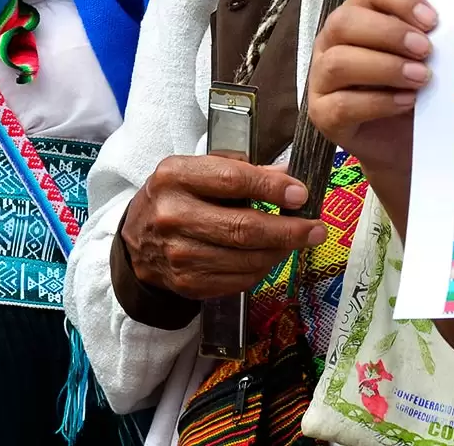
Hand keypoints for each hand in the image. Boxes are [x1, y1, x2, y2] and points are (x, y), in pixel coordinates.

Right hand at [120, 155, 327, 299]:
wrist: (137, 242)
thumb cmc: (175, 198)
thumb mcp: (196, 172)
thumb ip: (240, 171)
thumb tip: (289, 176)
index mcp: (175, 176)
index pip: (231, 180)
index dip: (272, 188)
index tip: (301, 195)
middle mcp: (173, 215)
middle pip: (242, 227)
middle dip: (288, 230)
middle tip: (316, 228)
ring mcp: (178, 254)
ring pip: (245, 259)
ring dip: (281, 251)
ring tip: (299, 241)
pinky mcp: (188, 283)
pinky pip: (239, 280)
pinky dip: (262, 269)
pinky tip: (272, 256)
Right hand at [307, 0, 435, 174]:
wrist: (405, 142)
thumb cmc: (414, 90)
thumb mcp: (423, 58)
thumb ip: (429, 37)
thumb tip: (452, 26)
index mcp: (358, 15)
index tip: (432, 20)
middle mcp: (332, 41)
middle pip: (345, 21)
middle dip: (390, 33)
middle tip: (425, 50)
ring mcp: (321, 78)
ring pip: (338, 62)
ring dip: (385, 68)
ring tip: (420, 78)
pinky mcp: (322, 114)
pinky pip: (342, 104)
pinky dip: (378, 102)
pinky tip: (406, 102)